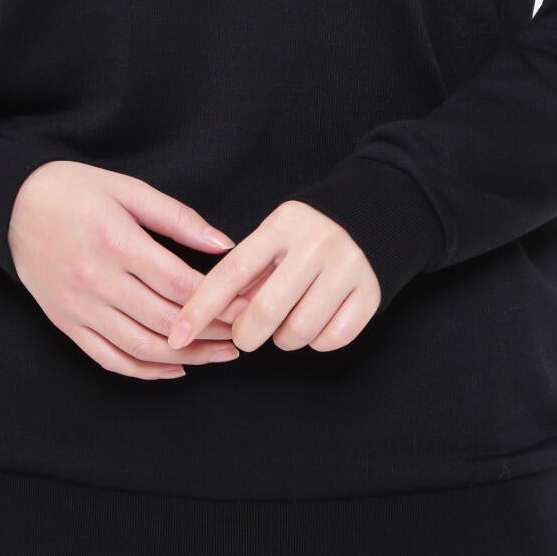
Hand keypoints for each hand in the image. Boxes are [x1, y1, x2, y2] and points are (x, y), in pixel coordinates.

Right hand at [7, 161, 255, 378]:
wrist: (12, 204)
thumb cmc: (74, 189)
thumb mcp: (128, 189)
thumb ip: (178, 218)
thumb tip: (224, 244)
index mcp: (118, 244)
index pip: (181, 285)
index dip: (220, 300)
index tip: (248, 304)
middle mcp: (98, 282)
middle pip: (166, 322)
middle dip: (212, 333)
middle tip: (245, 334)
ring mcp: (80, 308)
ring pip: (141, 348)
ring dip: (187, 357)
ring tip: (221, 355)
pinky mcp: (66, 323)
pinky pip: (109, 359)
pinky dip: (144, 371)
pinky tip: (173, 369)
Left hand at [164, 200, 380, 354]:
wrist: (378, 213)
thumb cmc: (310, 233)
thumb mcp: (276, 234)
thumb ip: (247, 269)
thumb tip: (212, 316)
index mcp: (282, 226)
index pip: (231, 272)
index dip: (200, 307)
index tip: (177, 334)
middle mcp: (315, 245)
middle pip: (265, 311)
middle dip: (245, 334)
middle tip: (245, 336)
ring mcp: (347, 268)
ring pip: (299, 331)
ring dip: (284, 340)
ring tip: (287, 324)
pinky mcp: (371, 292)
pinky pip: (331, 340)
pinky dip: (317, 342)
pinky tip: (317, 322)